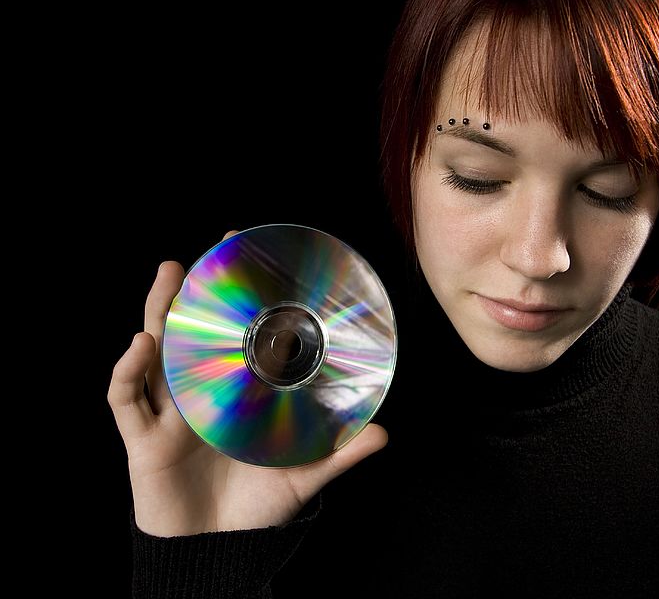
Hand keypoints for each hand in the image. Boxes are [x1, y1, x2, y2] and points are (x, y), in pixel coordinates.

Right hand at [107, 231, 387, 536]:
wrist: (217, 552)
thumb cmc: (254, 508)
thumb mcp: (302, 475)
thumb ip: (338, 453)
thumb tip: (383, 432)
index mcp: (233, 396)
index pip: (232, 339)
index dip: (237, 304)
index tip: (249, 262)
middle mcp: (198, 396)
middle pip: (190, 333)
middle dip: (194, 293)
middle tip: (206, 254)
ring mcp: (169, 415)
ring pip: (155, 352)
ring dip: (159, 312)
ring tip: (170, 274)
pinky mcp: (144, 440)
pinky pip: (127, 400)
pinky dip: (128, 371)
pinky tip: (141, 345)